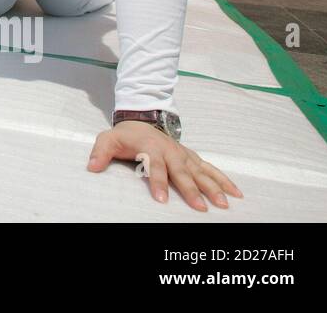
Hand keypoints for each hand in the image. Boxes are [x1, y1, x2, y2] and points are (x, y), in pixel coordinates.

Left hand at [88, 121, 241, 210]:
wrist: (141, 119)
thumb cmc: (124, 134)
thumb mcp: (107, 139)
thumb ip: (100, 153)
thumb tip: (91, 167)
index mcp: (150, 148)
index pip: (155, 167)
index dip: (157, 183)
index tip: (161, 200)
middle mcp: (171, 151)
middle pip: (182, 172)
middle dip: (192, 190)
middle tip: (200, 208)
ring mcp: (183, 154)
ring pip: (200, 172)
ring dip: (213, 187)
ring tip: (224, 203)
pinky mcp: (192, 157)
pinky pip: (210, 168)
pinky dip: (224, 179)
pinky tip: (236, 192)